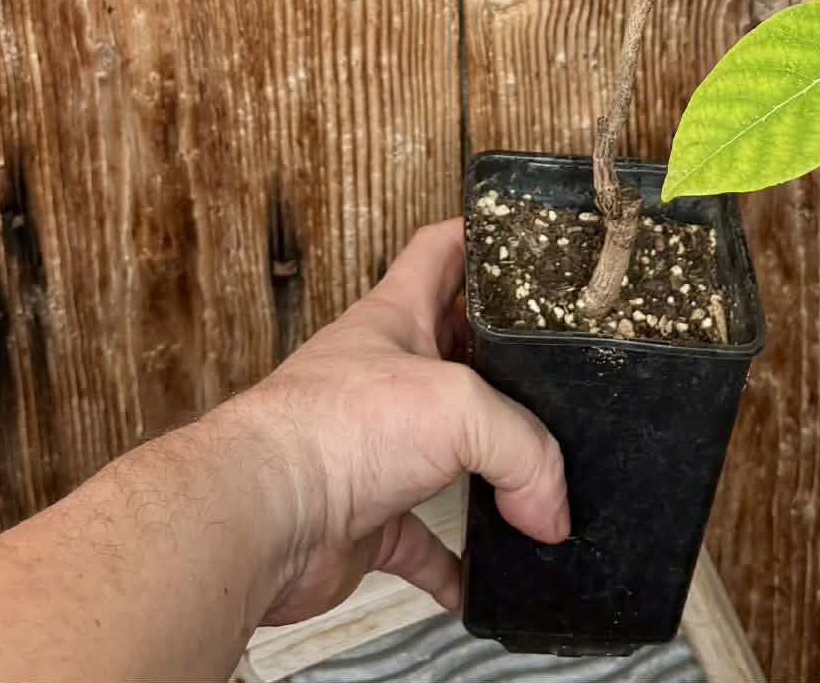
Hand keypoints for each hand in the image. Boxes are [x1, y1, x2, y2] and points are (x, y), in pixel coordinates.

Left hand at [229, 219, 568, 623]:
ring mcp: (373, 448)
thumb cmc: (334, 427)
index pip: (441, 252)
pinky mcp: (365, 519)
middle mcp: (384, 375)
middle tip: (556, 374)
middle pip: (452, 353)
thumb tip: (551, 510)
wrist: (263, 517)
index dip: (480, 237)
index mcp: (396, 317)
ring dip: (487, 469)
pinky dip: (455, 565)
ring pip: (443, 451)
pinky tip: (486, 582)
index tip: (526, 242)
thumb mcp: (457, 404)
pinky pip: (421, 543)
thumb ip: (524, 448)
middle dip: (499, 364)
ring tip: (537, 482)